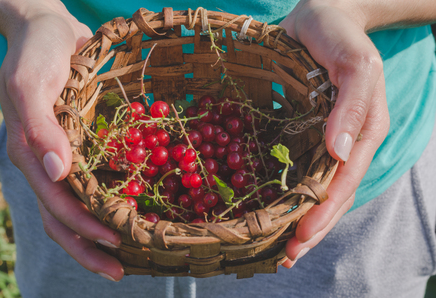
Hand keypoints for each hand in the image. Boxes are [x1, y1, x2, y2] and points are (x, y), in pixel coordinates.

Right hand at [0, 1, 123, 280]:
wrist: (49, 29)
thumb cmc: (37, 52)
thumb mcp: (31, 83)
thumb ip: (39, 128)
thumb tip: (56, 174)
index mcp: (33, 156)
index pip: (55, 205)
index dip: (82, 228)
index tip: (114, 242)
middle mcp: (48, 163)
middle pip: (64, 218)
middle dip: (89, 248)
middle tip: (120, 271)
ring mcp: (64, 156)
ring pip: (78, 206)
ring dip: (99, 233)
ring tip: (128, 254)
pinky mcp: (82, 144)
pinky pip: (94, 180)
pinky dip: (109, 201)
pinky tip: (131, 210)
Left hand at [279, 0, 389, 266]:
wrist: (322, 17)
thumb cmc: (339, 37)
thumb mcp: (354, 64)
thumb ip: (352, 106)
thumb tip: (339, 153)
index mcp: (363, 133)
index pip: (343, 183)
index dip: (322, 214)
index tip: (298, 239)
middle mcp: (345, 143)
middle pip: (331, 196)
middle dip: (310, 230)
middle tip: (284, 258)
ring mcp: (324, 140)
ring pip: (315, 190)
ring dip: (298, 221)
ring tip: (278, 251)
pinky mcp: (304, 132)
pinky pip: (299, 170)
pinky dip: (287, 195)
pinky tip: (271, 210)